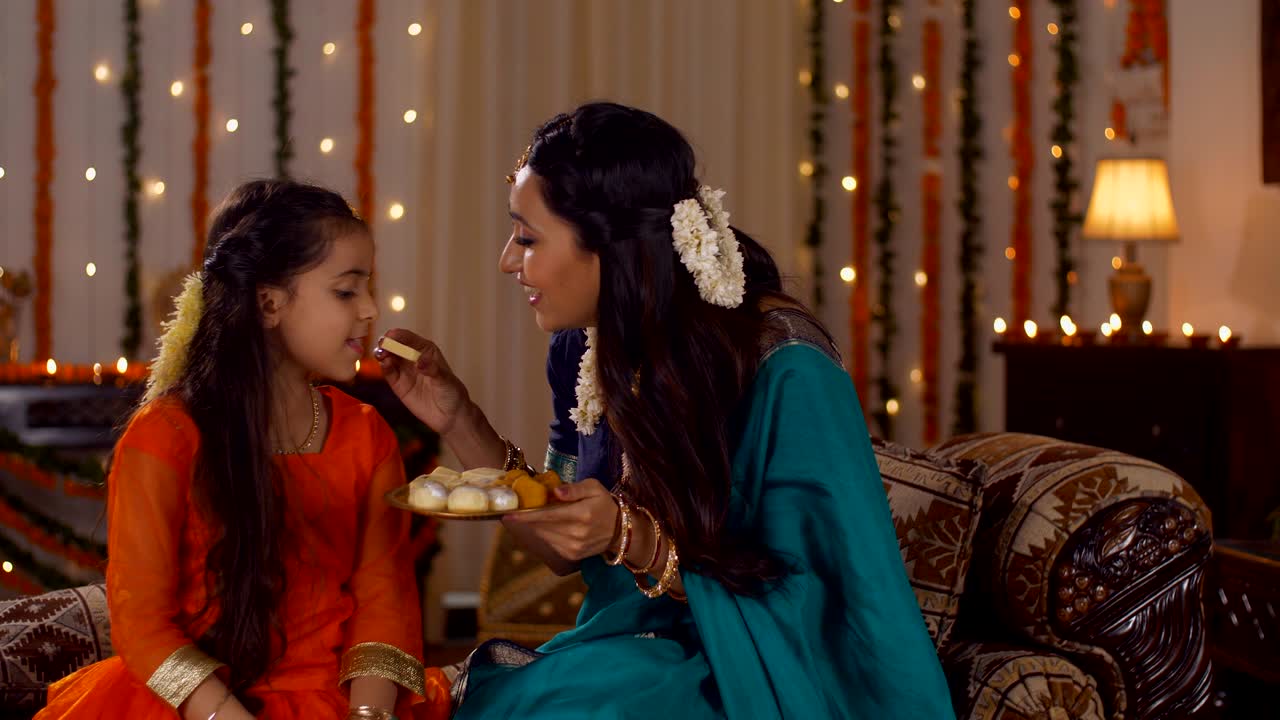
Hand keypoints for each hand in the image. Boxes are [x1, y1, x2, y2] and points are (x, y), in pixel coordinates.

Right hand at [374, 329, 471, 435]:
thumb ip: (432, 370)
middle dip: (388, 343)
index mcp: (426, 350)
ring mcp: (404, 370)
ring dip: (383, 353)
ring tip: (382, 355)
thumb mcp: (445, 380)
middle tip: (383, 344)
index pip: (410, 338)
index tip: (391, 335)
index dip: (399, 335)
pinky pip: (389, 372)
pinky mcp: (398, 384)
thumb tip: (420, 362)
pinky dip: (384, 367)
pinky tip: (384, 364)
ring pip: (389, 357)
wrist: (449, 415)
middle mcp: (413, 357)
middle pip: (396, 346)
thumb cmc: (451, 393)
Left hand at [502, 479, 619, 567]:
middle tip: (512, 512)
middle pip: (541, 527)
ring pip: (543, 536)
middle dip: (525, 520)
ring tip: (526, 518)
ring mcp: (573, 548)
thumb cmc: (605, 504)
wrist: (620, 531)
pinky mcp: (571, 556)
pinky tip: (542, 527)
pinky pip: (549, 544)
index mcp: (581, 514)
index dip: (526, 515)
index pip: (547, 515)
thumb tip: (555, 492)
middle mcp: (576, 534)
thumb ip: (574, 489)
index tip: (508, 513)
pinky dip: (542, 535)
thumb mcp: (594, 488)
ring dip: (532, 528)